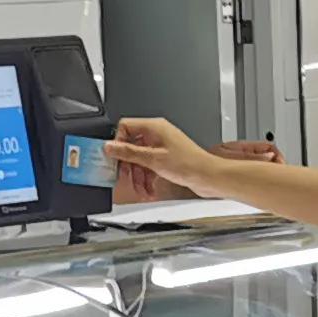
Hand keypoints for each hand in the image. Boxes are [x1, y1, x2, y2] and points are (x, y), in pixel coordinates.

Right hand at [105, 117, 274, 202]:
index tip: (114, 158)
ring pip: (139, 158)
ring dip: (137, 175)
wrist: (208, 177)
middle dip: (128, 165)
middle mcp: (157, 134)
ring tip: (140, 189)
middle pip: (131, 145)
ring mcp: (162, 146)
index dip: (118, 143)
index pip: (125, 127)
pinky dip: (146, 178)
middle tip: (124, 177)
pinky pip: (149, 166)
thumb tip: (110, 147)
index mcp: (154, 127)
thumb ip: (128, 153)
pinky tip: (148, 189)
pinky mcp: (166, 158)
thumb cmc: (188, 164)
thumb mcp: (153, 159)